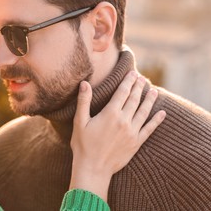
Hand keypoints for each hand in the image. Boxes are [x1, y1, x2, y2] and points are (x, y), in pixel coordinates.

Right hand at [69, 71, 165, 200]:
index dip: (128, 81)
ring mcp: (132, 132)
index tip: (132, 73)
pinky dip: (157, 120)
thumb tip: (84, 83)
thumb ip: (84, 101)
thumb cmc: (83, 145)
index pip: (122, 92)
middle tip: (142, 78)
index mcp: (110, 113)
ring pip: (144, 111)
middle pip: (134, 99)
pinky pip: (149, 129)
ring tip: (153, 90)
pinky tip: (162, 113)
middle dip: (139, 87)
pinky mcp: (136, 143)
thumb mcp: (80, 122)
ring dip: (149, 99)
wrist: (93, 168)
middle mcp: (124, 121)